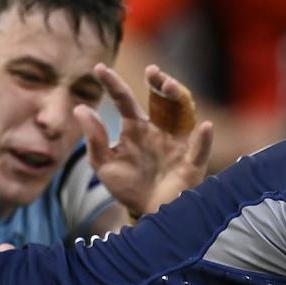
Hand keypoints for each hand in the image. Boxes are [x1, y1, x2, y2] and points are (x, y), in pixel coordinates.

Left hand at [74, 63, 213, 217]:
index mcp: (135, 128)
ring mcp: (176, 144)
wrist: (148, 215)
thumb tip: (80, 109)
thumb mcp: (104, 165)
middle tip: (151, 71)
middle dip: (158, 82)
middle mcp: (158, 130)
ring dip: (179, 98)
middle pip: (161, 99)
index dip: (112, 84)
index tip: (98, 69)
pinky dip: (203, 139)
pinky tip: (205, 127)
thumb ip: (94, 139)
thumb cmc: (128, 187)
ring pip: (182, 114)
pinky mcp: (191, 163)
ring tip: (170, 86)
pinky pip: (200, 149)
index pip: (124, 100)